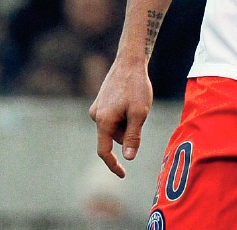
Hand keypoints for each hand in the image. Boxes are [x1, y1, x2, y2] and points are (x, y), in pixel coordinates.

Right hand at [88, 56, 153, 177]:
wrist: (130, 61)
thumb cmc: (137, 87)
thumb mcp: (140, 113)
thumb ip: (133, 136)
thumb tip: (128, 157)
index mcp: (103, 121)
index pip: (104, 151)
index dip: (113, 164)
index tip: (123, 175)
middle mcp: (95, 116)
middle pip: (114, 137)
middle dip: (129, 132)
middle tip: (141, 112)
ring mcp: (97, 108)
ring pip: (115, 127)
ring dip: (127, 121)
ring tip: (136, 102)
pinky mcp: (101, 102)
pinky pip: (114, 117)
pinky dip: (125, 114)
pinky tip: (131, 98)